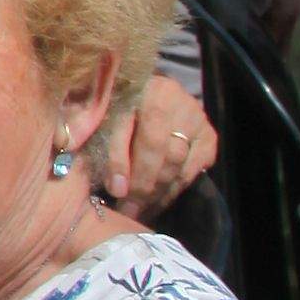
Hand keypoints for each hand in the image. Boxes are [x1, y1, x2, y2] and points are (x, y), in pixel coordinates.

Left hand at [94, 79, 216, 215]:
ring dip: (157, 193)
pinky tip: (157, 202)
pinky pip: (192, 171)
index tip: (116, 191)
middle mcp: (173, 99)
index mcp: (141, 87)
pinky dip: (174, 189)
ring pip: (177, 165)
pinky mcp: (208, 135)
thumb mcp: (99, 109)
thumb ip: (91, 128)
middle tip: (127, 211)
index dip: (122, 163)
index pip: (131, 129)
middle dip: (142, 186)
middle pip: (160, 151)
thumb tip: (92, 165)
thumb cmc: (116, 101)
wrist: (146, 90)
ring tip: (139, 212)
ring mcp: (195, 118)